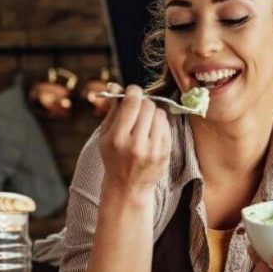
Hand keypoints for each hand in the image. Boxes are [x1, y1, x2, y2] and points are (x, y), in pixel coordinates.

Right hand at [98, 83, 170, 197]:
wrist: (128, 187)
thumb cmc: (114, 157)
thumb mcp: (106, 135)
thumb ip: (112, 109)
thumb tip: (114, 85)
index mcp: (117, 138)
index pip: (132, 103)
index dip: (133, 91)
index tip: (132, 91)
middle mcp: (136, 144)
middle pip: (147, 106)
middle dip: (142, 102)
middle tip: (137, 108)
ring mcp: (153, 150)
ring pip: (159, 114)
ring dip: (152, 112)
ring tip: (144, 121)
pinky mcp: (165, 153)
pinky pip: (167, 125)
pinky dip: (159, 123)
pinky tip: (151, 131)